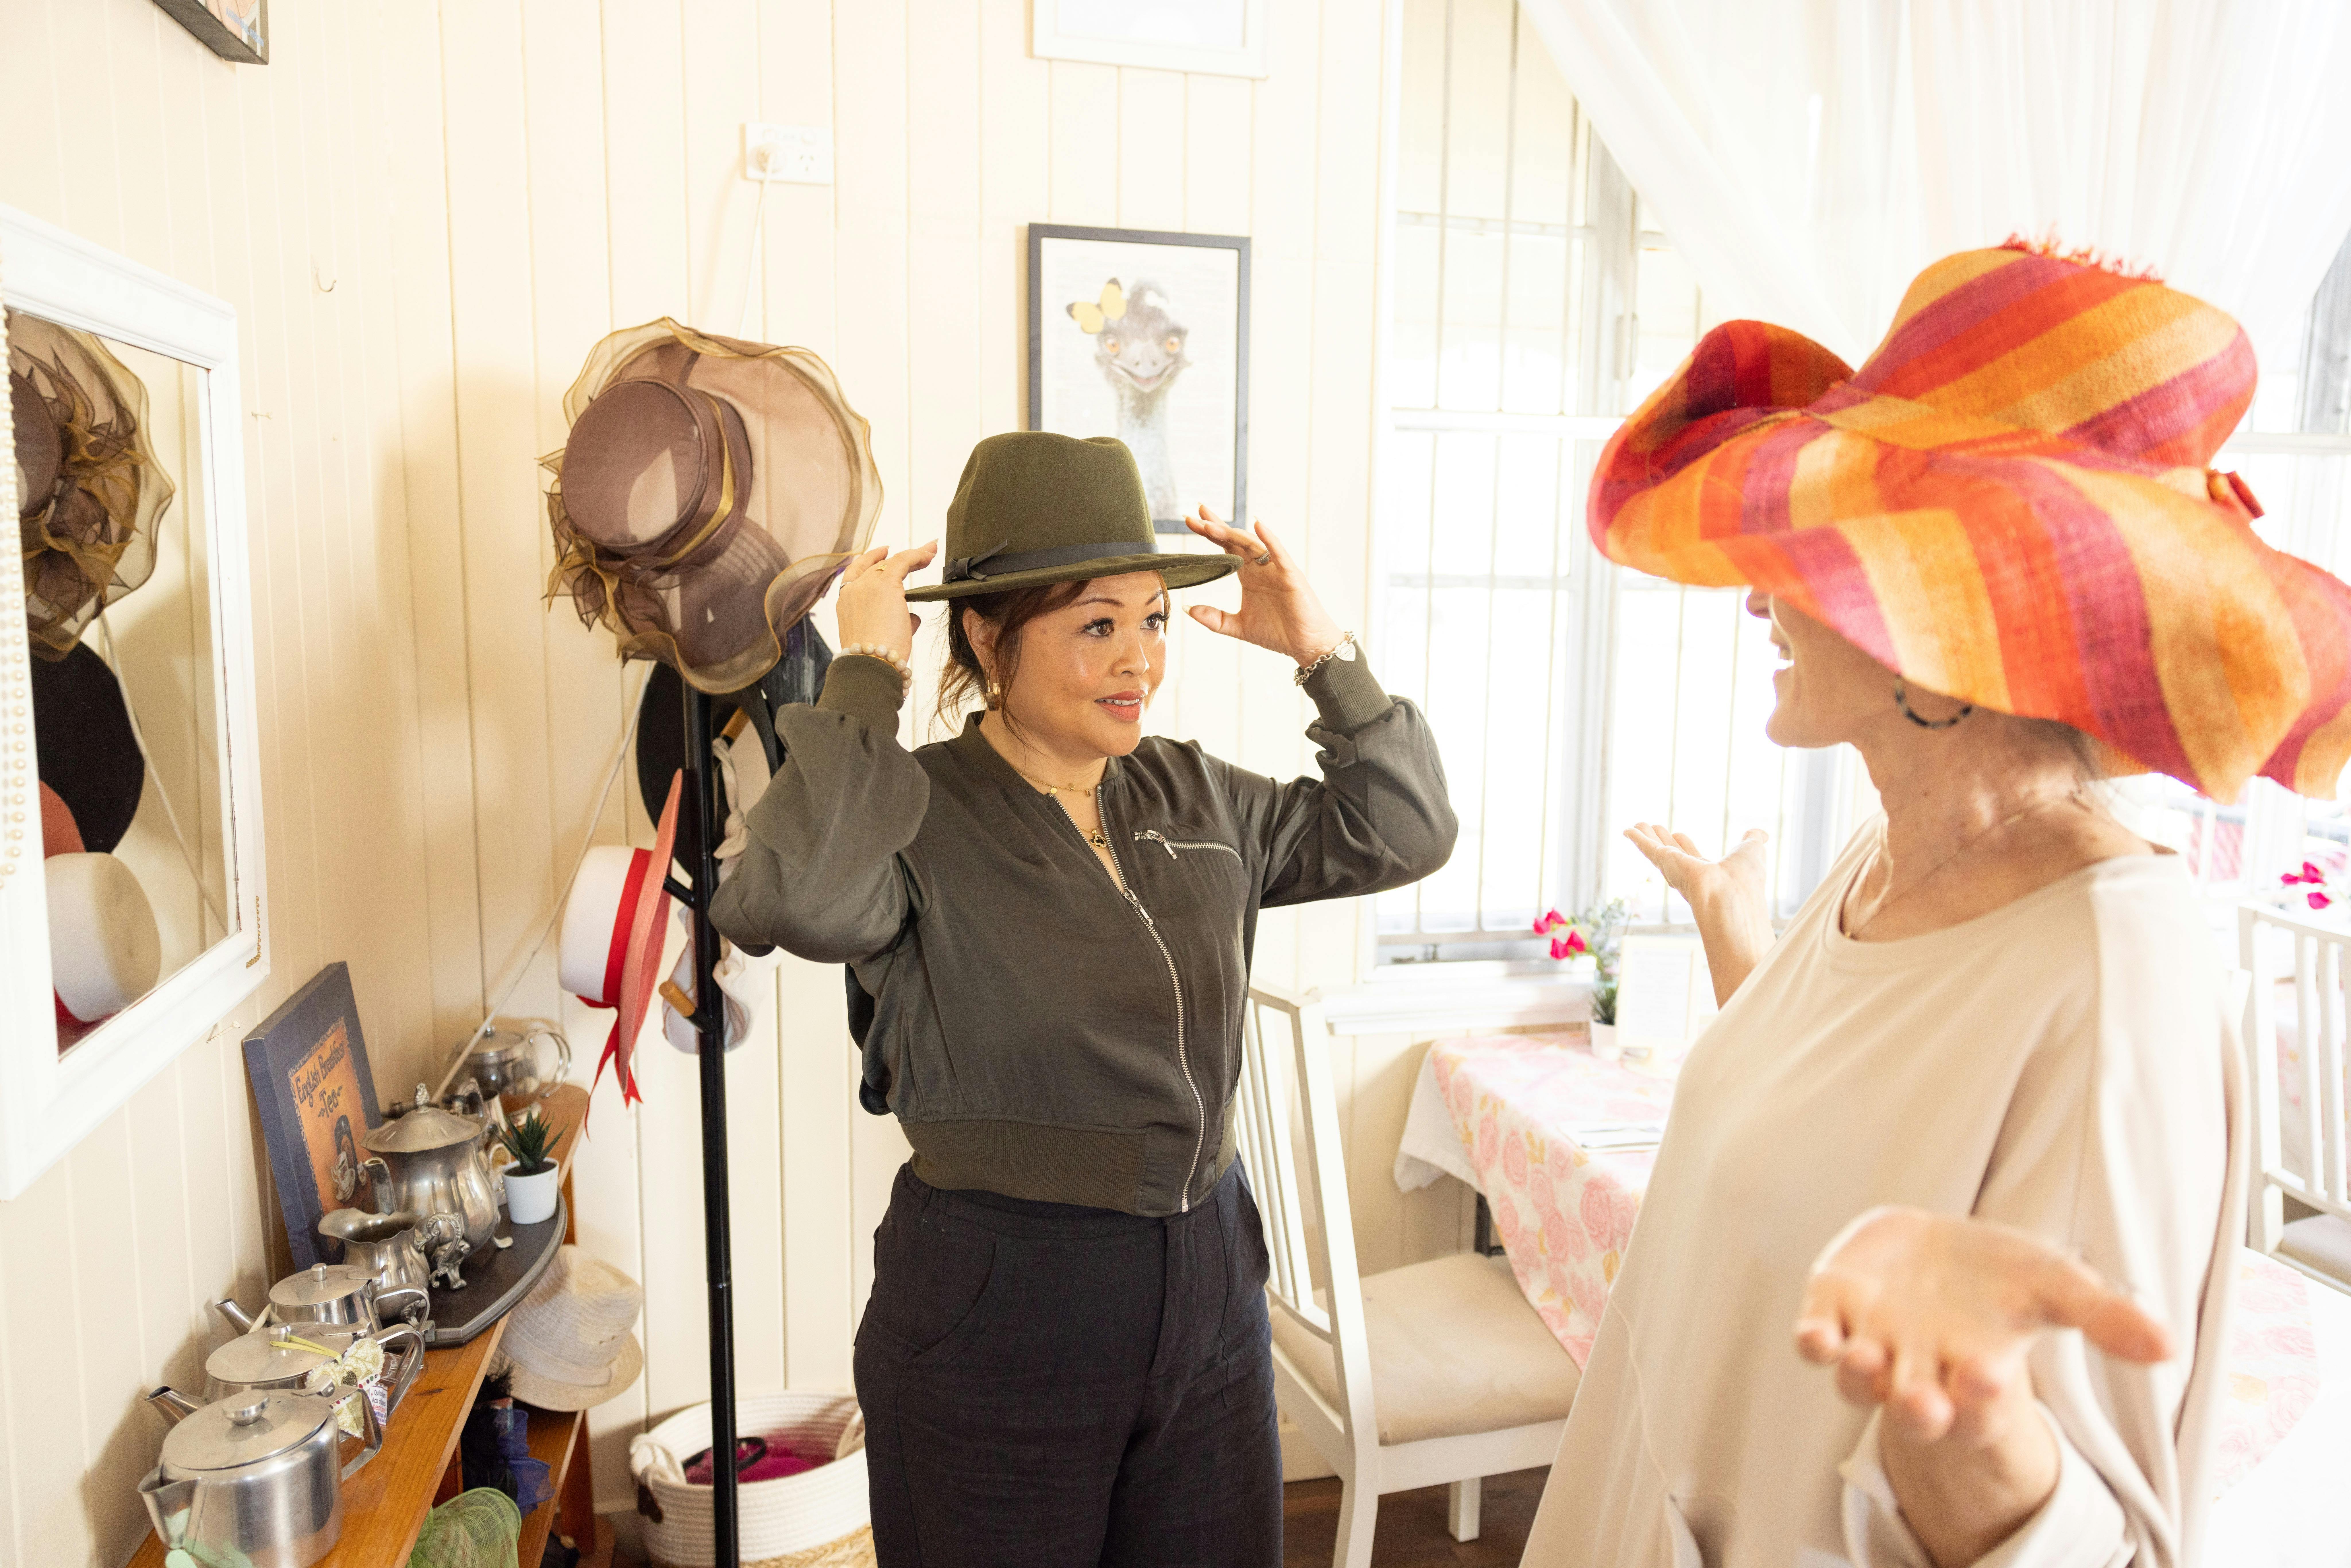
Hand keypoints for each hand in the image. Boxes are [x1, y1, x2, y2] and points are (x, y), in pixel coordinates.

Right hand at [833, 541, 937, 661]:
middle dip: (897, 558)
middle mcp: (853, 591)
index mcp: (846, 603)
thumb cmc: (876, 658)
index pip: (857, 573)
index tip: (885, 553)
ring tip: (930, 551)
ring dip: (912, 556)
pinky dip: (917, 555)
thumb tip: (912, 619)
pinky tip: (930, 553)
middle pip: (876, 566)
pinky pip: (903, 561)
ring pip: (891, 563)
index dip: (871, 560)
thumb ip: (896, 623)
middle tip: (918, 553)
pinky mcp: (886, 585)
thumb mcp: (882, 637)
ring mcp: (867, 585)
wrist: (871, 663)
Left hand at [1183, 507, 1345, 665]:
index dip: (1209, 534)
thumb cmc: (1278, 632)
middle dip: (1215, 527)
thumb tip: (1188, 608)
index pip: (1225, 547)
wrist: (1305, 645)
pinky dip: (1269, 539)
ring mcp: (1275, 569)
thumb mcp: (1238, 627)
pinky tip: (1258, 526)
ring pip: (1252, 544)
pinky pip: (1279, 554)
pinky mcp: (1291, 576)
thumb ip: (1214, 619)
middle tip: (1195, 516)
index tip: (1191, 521)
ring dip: (1232, 533)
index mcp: (1247, 575)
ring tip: (1212, 525)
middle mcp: (1260, 567)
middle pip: (1234, 540)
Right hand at [1625, 823, 1771, 1000]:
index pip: (1693, 858)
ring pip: (1657, 851)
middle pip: (1671, 855)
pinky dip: (1637, 839)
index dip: (1686, 845)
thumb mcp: (1752, 852)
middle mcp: (1689, 876)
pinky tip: (1627, 830)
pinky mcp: (1666, 863)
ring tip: (1637, 824)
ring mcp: (1675, 871)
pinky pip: (1648, 849)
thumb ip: (1753, 840)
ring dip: (1646, 837)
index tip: (1679, 834)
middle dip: (1662, 841)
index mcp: (1708, 876)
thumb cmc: (1746, 881)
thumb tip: (1760, 833)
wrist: (1733, 897)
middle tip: (1653, 828)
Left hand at [1795, 1207, 2170, 1566]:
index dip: (1982, 1399)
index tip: (1990, 1378)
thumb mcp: (2055, 1286)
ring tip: (1868, 1359)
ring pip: (1857, 1379)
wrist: (1941, 1245)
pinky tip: (1816, 1335)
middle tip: (1925, 1401)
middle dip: (1918, 1407)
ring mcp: (1871, 1343)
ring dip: (1860, 1375)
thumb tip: (2167, 1347)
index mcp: (1974, 1373)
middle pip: (1916, 1406)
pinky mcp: (1833, 1312)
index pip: (1979, 1405)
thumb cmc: (2001, 1274)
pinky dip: (1814, 1340)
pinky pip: (1817, 1339)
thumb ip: (2104, 1317)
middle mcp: (1919, 1369)